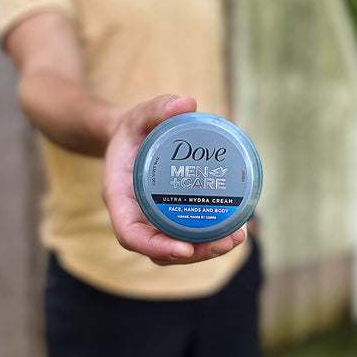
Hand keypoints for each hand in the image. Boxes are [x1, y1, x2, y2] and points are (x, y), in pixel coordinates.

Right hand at [102, 95, 245, 265]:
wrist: (130, 139)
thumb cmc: (132, 130)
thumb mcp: (140, 115)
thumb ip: (158, 108)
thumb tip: (187, 102)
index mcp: (120, 197)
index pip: (130, 234)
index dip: (156, 246)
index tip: (185, 248)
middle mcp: (134, 215)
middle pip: (159, 250)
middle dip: (194, 253)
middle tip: (228, 241)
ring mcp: (151, 219)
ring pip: (175, 247)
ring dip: (205, 250)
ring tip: (237, 237)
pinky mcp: (167, 216)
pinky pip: (185, 234)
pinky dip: (207, 237)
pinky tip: (233, 227)